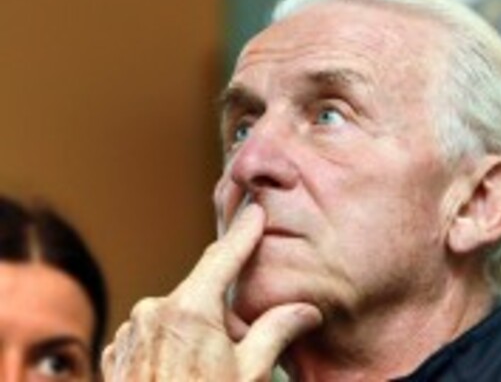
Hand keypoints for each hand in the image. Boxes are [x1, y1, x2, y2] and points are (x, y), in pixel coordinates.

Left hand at [101, 204, 322, 380]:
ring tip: (210, 369)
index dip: (244, 233)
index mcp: (190, 309)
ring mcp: (132, 331)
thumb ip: (277, 331)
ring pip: (177, 314)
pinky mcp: (119, 352)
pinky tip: (183, 374)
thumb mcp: (249, 373)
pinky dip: (173, 343)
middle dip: (225, 311)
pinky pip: (153, 333)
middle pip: (202, 292)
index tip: (254, 211)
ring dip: (198, 330)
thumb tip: (305, 310)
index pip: (224, 256)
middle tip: (243, 343)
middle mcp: (154, 311)